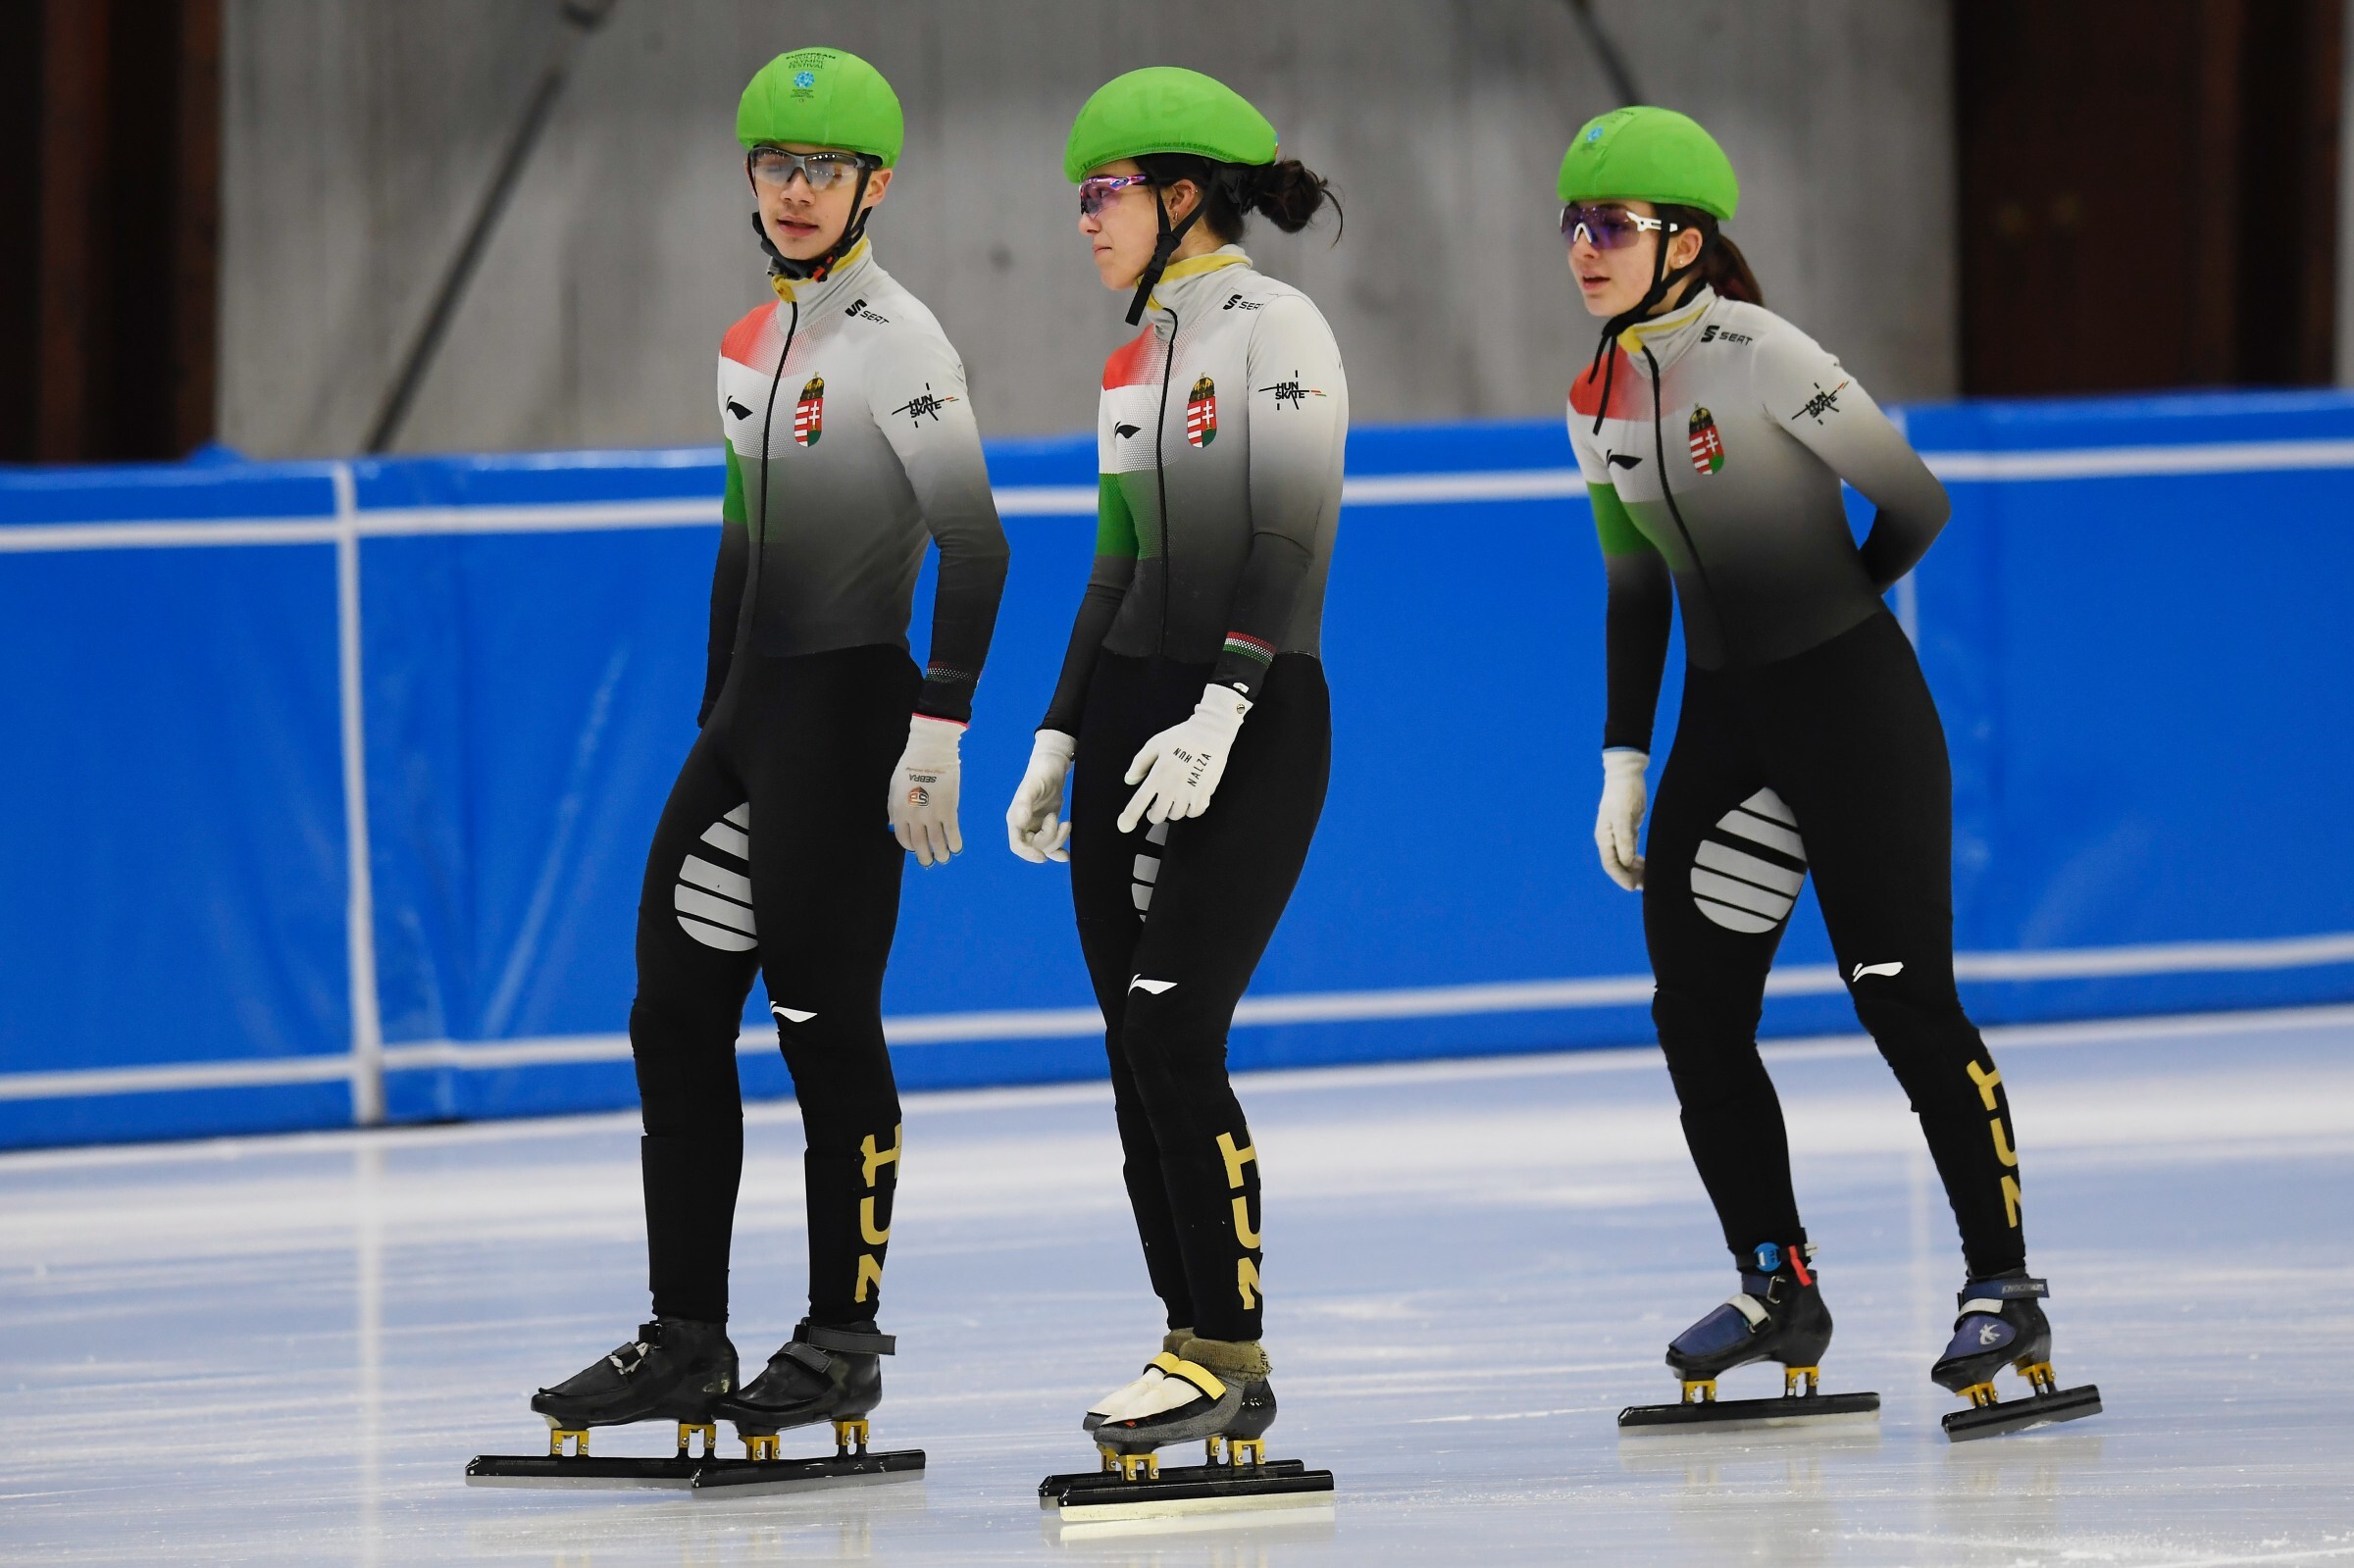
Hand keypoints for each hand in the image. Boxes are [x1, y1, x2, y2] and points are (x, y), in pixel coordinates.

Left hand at [888, 715, 963, 867]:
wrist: (930, 752)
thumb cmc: (910, 766)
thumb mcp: (894, 788)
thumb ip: (893, 809)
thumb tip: (893, 825)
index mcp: (899, 811)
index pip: (903, 838)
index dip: (911, 846)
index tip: (917, 848)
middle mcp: (914, 816)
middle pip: (920, 845)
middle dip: (925, 857)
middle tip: (930, 861)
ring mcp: (932, 814)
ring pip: (937, 843)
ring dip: (941, 854)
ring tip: (944, 857)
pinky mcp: (949, 810)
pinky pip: (952, 833)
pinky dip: (955, 844)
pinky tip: (957, 847)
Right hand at [1006, 730, 1076, 862]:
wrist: (1051, 768)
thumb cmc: (1040, 775)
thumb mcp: (1032, 788)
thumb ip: (1024, 804)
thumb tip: (1020, 821)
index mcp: (1015, 819)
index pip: (1017, 844)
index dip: (1028, 853)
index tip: (1043, 857)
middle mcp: (1023, 826)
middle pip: (1034, 846)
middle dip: (1049, 839)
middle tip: (1059, 821)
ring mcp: (1035, 827)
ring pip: (1045, 846)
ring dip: (1058, 839)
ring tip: (1066, 823)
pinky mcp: (1047, 826)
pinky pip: (1051, 845)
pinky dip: (1058, 851)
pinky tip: (1066, 855)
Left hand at [1119, 684, 1250, 832]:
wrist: (1211, 733)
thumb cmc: (1181, 736)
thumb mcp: (1155, 744)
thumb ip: (1140, 763)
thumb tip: (1129, 780)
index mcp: (1158, 775)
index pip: (1139, 802)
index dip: (1129, 816)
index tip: (1123, 826)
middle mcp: (1172, 787)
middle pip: (1158, 816)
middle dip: (1154, 814)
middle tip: (1156, 806)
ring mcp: (1189, 793)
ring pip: (1176, 815)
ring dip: (1172, 810)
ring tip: (1174, 797)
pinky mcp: (1204, 794)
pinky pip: (1194, 813)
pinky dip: (1190, 810)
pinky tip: (1189, 799)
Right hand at [1596, 748, 1647, 890]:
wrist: (1626, 775)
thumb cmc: (1624, 795)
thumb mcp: (1624, 817)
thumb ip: (1624, 840)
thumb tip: (1625, 863)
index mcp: (1605, 837)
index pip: (1611, 864)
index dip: (1621, 877)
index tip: (1633, 887)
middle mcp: (1609, 839)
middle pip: (1617, 865)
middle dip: (1629, 876)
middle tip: (1646, 886)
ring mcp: (1618, 835)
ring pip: (1625, 860)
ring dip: (1635, 870)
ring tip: (1649, 879)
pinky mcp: (1628, 830)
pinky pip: (1631, 851)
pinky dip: (1638, 860)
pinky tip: (1648, 865)